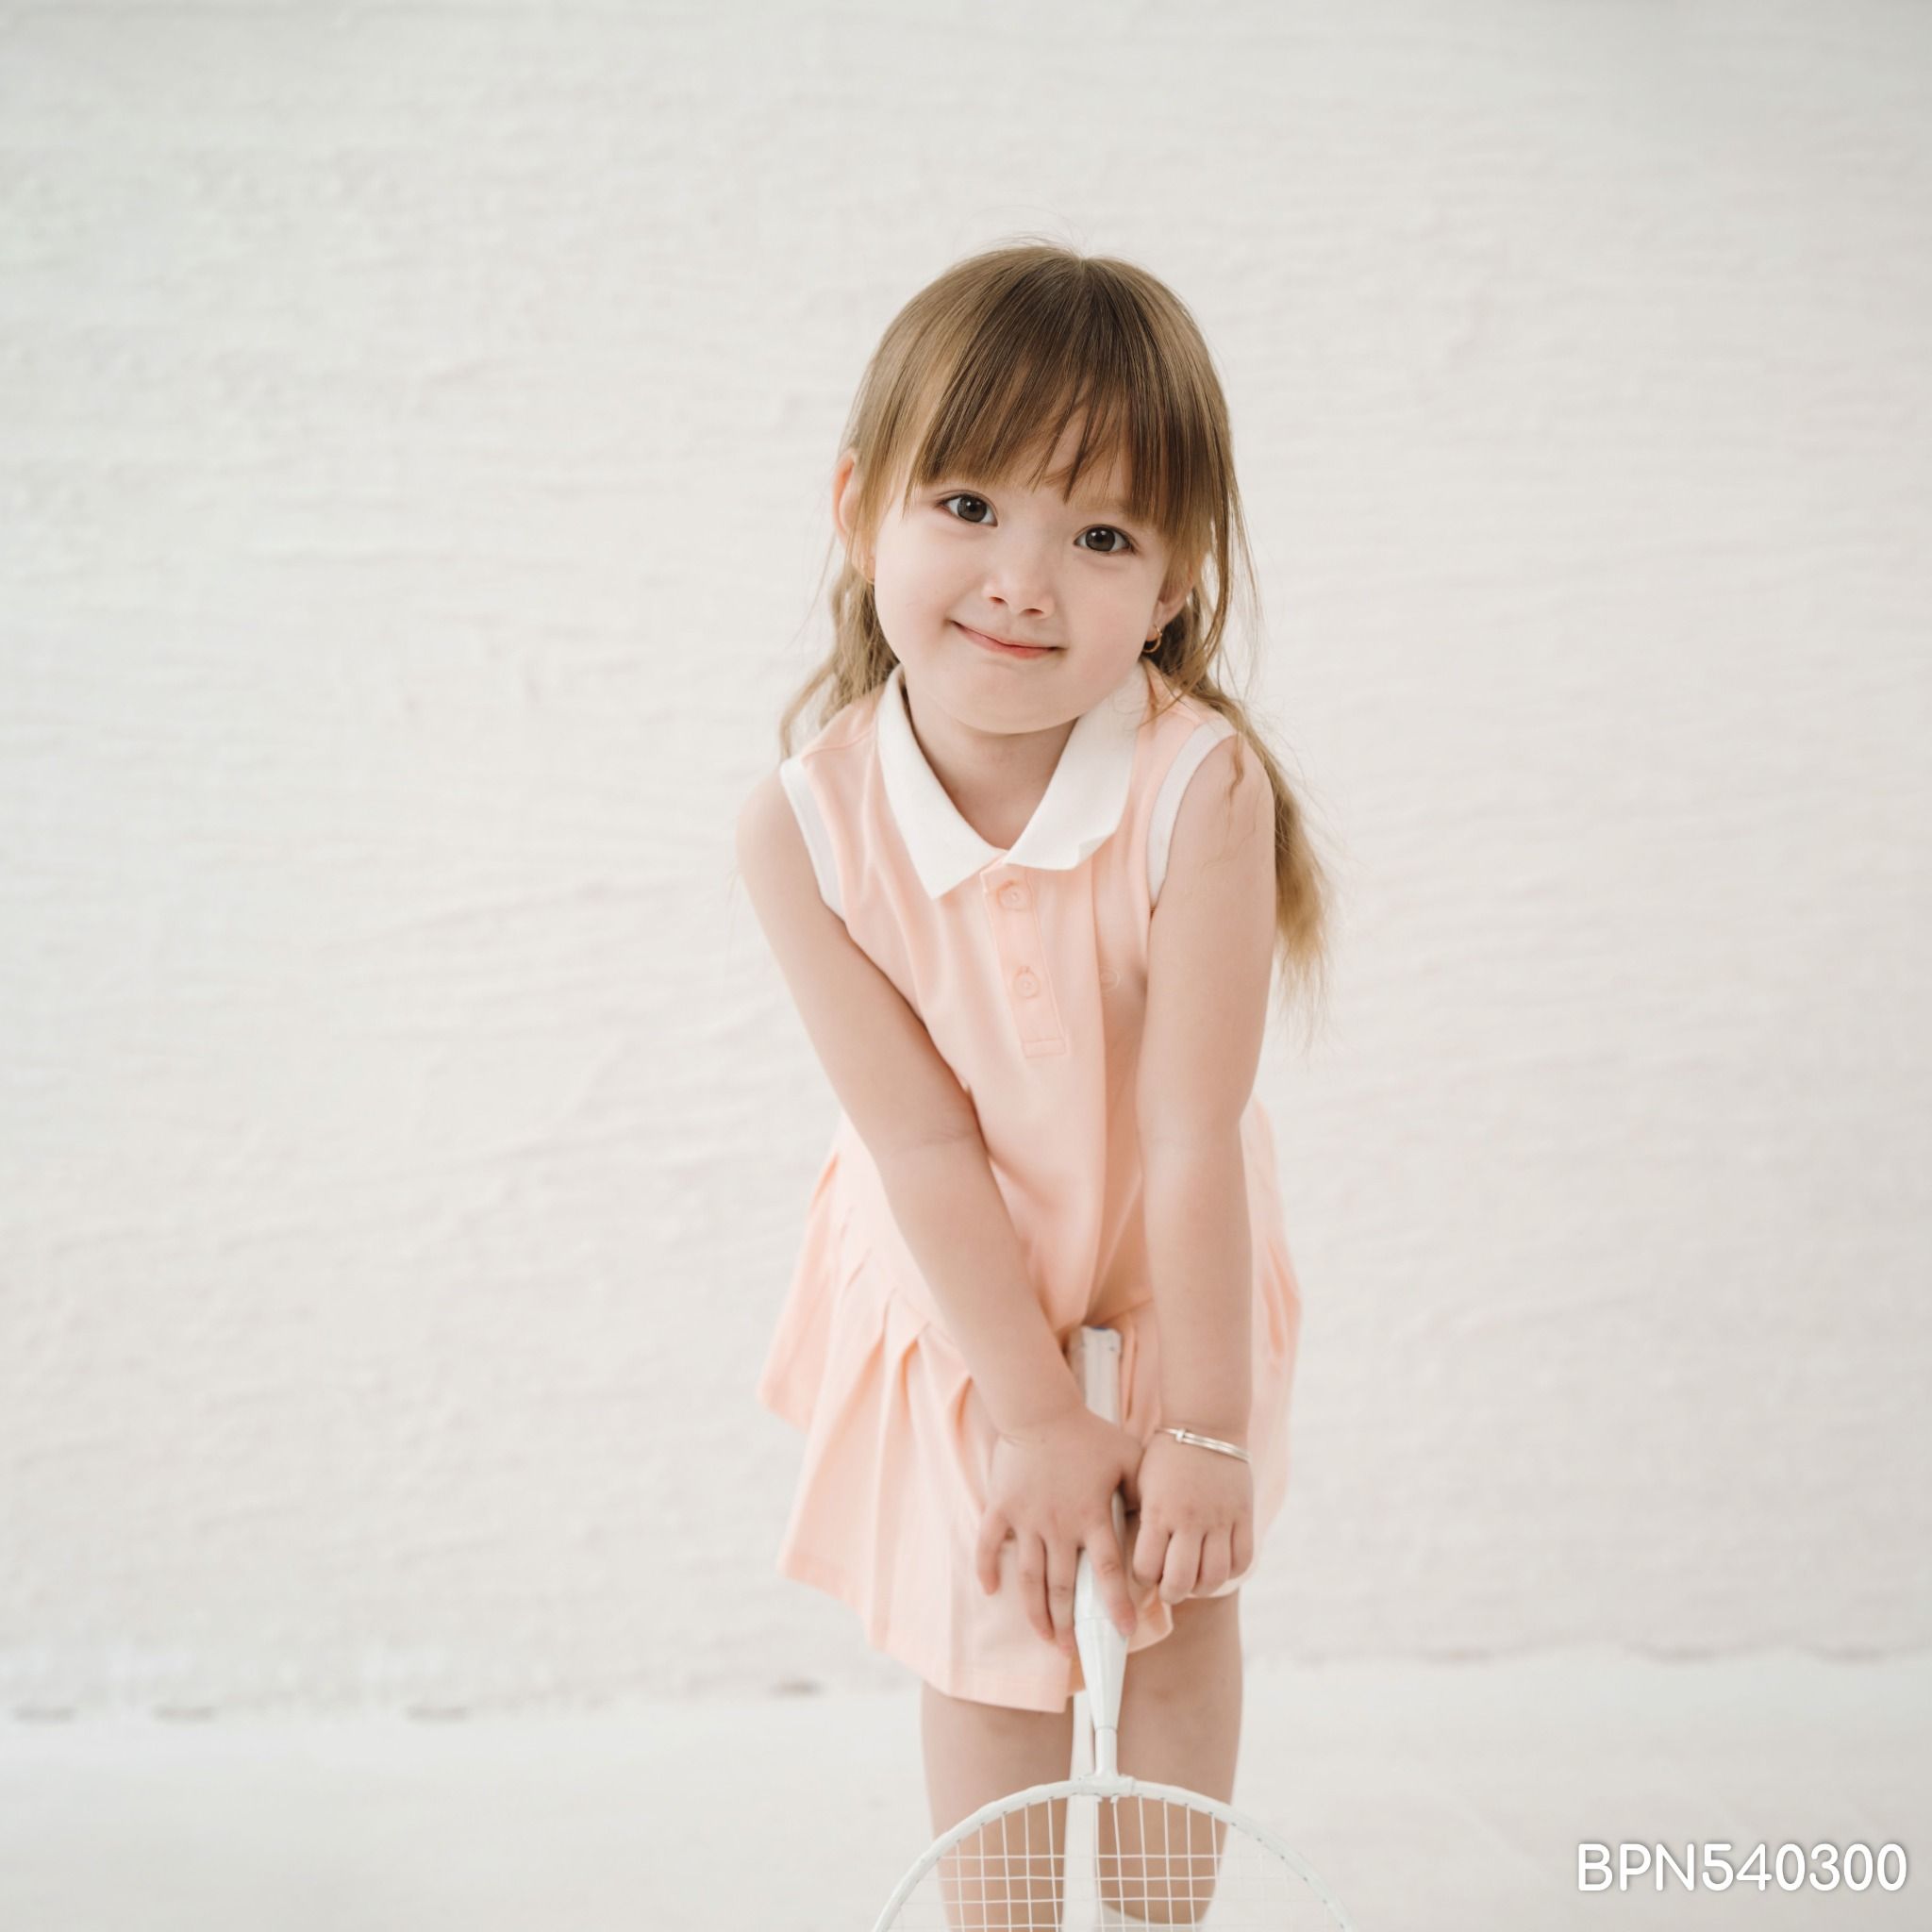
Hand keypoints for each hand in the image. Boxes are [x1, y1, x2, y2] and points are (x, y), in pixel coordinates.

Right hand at [974, 1403, 1144, 1655]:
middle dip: (1068, 1623)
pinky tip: (991, 1592)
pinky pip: (988, 1544)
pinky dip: (986, 1569)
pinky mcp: (1001, 1507)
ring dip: (1036, 1611)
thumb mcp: (1128, 1458)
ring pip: (1029, 1577)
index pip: (1107, 1571)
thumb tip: (1164, 1523)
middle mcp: (1058, 1525)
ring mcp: (1026, 1518)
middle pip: (1064, 1586)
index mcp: (1091, 1516)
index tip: (1123, 1631)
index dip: (1115, 1603)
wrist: (1041, 1410)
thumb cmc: (1088, 1434)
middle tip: (1072, 1650)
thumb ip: (1144, 1492)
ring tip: (1044, 1637)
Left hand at [1129, 1430, 1253, 1602]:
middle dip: (1172, 1593)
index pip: (1147, 1567)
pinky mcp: (1243, 1515)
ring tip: (1194, 1581)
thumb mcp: (1143, 1483)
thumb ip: (1143, 1519)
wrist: (1204, 1424)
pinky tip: (1218, 1566)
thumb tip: (1131, 1554)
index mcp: (1158, 1510)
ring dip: (1202, 1587)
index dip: (1143, 1578)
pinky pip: (1241, 1559)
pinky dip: (1230, 1571)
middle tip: (1169, 1587)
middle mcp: (1189, 1518)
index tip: (1144, 1572)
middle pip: (1182, 1581)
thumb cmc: (1166, 1455)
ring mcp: (1219, 1518)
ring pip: (1215, 1577)